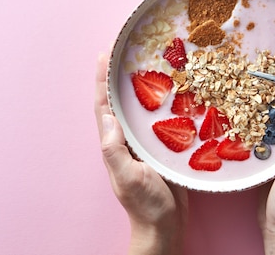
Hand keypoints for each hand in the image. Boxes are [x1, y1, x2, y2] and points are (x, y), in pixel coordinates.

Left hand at [95, 53, 187, 254]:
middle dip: (119, 75)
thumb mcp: (126, 176)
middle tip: (127, 50)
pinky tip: (174, 91)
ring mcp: (142, 142)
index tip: (103, 55)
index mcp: (113, 142)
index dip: (101, 79)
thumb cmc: (145, 203)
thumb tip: (107, 116)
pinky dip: (162, 103)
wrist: (165, 224)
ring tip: (148, 62)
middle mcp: (125, 138)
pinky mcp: (160, 146)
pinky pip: (158, 118)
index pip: (103, 104)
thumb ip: (114, 149)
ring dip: (141, 85)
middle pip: (119, 100)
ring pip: (138, 107)